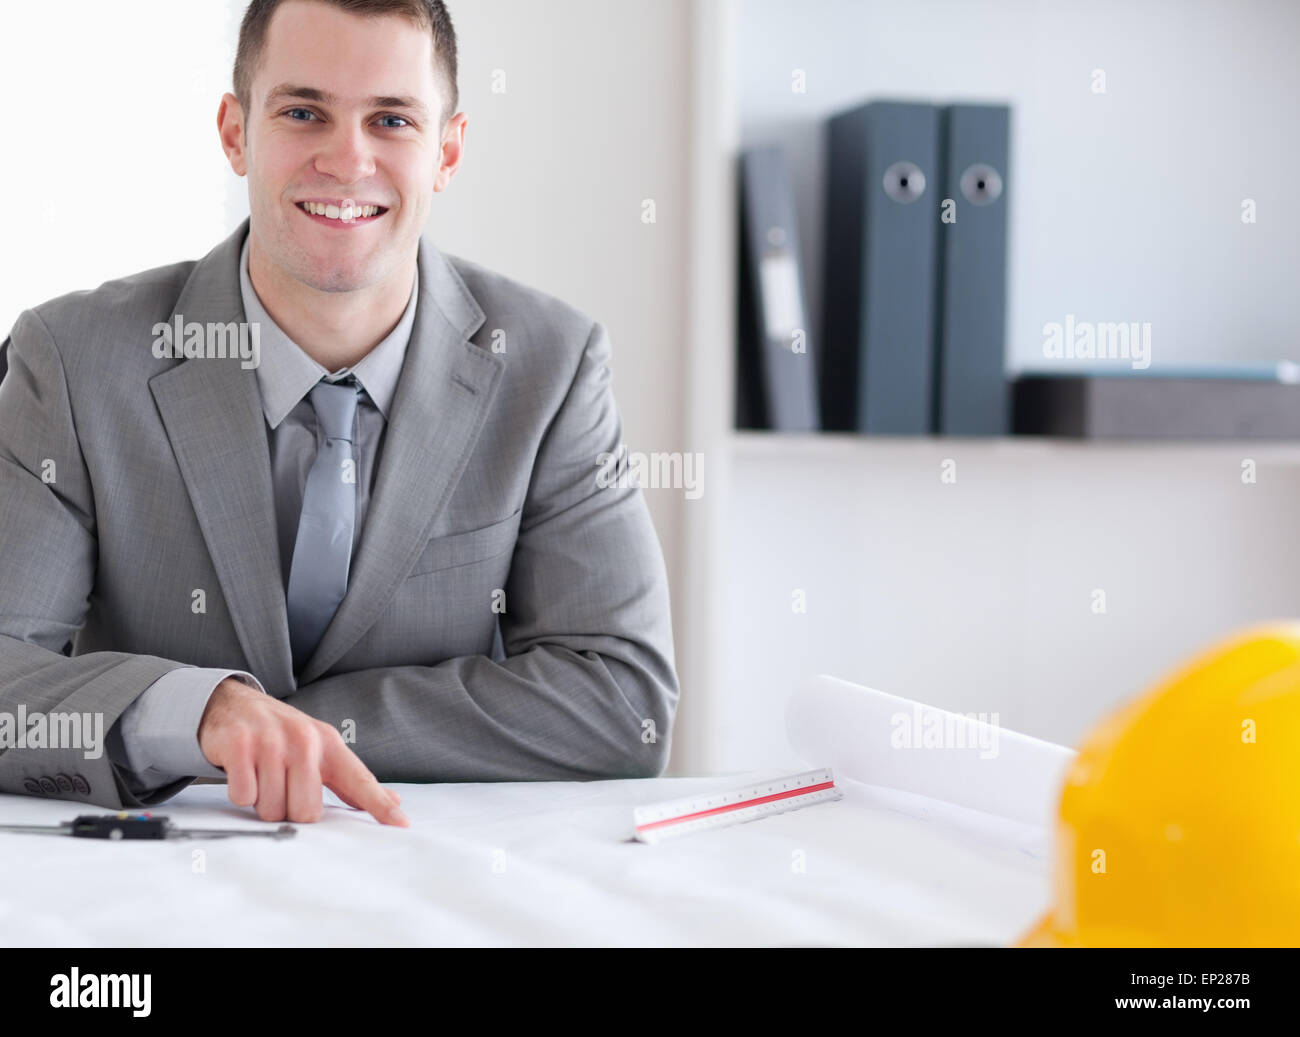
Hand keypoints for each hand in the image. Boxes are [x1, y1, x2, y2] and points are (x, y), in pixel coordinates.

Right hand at [198, 678, 409, 826]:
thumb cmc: (283, 736)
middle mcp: (304, 740)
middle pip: (307, 811)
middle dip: (290, 810)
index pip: (360, 780)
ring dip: (263, 803)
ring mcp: (271, 741)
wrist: (234, 704)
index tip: (401, 825)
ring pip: (272, 809)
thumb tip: (394, 802)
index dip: (379, 805)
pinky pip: (244, 797)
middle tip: (281, 787)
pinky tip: (243, 771)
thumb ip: (354, 780)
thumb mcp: (321, 751)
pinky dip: (241, 793)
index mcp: (330, 744)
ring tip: (262, 776)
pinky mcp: (239, 745)